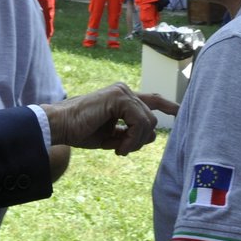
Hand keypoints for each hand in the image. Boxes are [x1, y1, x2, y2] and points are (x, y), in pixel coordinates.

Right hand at [42, 84, 177, 154]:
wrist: (60, 126)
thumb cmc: (80, 131)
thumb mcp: (111, 135)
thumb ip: (130, 133)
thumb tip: (151, 137)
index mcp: (122, 98)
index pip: (152, 99)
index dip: (168, 105)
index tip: (180, 112)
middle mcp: (124, 91)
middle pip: (151, 119)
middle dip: (141, 140)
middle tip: (122, 149)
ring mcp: (122, 92)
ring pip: (147, 121)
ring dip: (135, 142)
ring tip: (118, 149)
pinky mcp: (118, 97)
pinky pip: (139, 121)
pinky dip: (132, 138)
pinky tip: (118, 146)